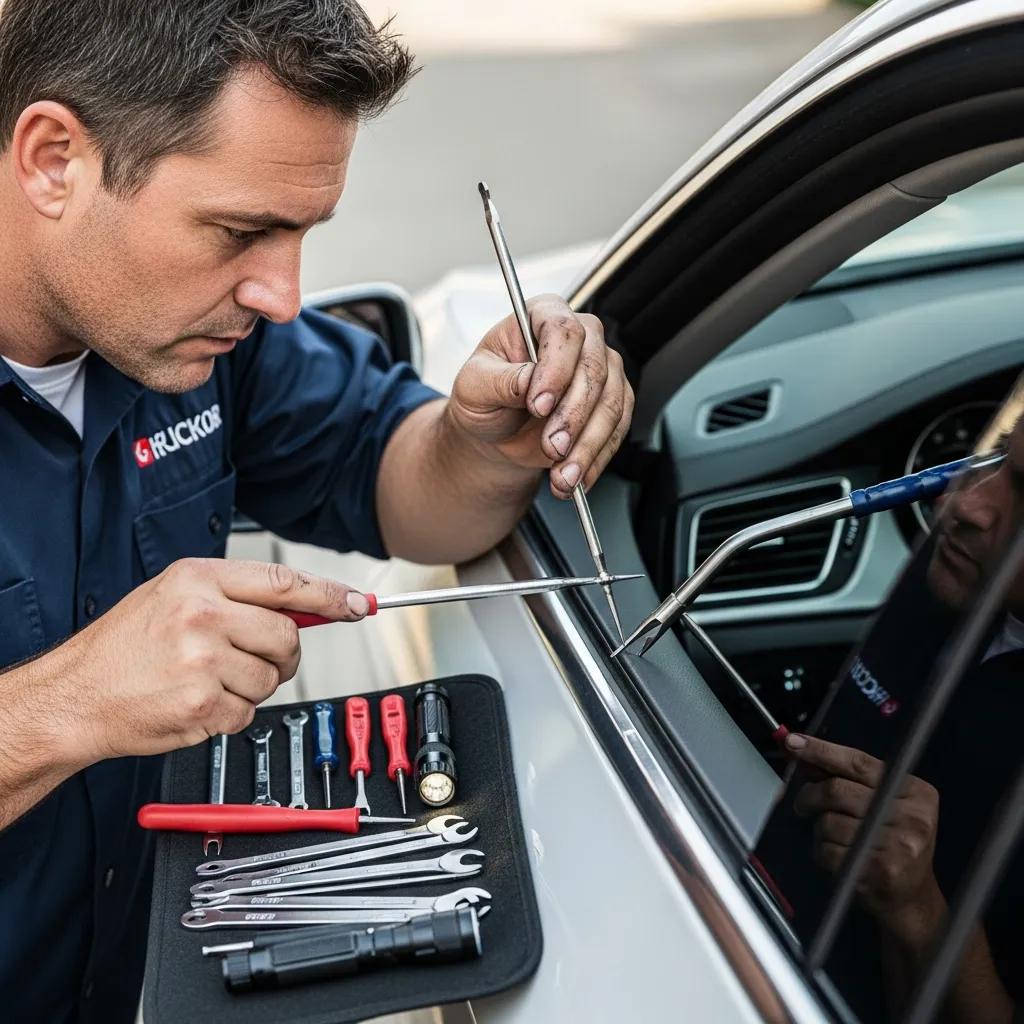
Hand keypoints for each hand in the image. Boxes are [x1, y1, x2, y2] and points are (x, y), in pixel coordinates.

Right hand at [48, 559, 368, 762]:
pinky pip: (249, 711)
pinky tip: (199, 702)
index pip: (285, 581)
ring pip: (272, 678)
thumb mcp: (175, 596)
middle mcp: (202, 614)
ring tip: (211, 680)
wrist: (75, 695)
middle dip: (285, 654)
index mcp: (198, 578)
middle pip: (287, 635)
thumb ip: (239, 596)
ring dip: (253, 686)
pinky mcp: (201, 704)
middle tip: (258, 659)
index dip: (329, 595)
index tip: (357, 604)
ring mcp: (202, 660)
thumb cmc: (125, 646)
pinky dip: (232, 714)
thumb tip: (308, 607)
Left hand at [447, 294, 633, 497]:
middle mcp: (580, 338)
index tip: (538, 405)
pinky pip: (616, 431)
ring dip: (587, 445)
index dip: (555, 368)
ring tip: (562, 474)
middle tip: (551, 447)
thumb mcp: (473, 387)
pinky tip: (575, 476)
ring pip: (611, 404)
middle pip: (594, 368)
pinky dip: (597, 459)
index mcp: (541, 316)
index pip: (563, 331)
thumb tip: (528, 380)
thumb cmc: (483, 399)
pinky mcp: (613, 403)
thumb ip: (499, 380)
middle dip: (573, 416)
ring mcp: (602, 370)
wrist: (496, 433)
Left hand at [787, 733, 942, 929]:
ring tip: (832, 838)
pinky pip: (829, 851)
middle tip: (802, 804)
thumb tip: (802, 753)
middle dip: (809, 795)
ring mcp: (899, 845)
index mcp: (915, 791)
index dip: (822, 751)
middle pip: (837, 790)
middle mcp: (913, 816)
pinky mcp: (880, 871)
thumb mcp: (880, 804)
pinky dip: (822, 852)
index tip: (794, 743)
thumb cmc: (891, 843)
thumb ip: (846, 777)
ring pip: (829, 822)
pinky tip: (838, 857)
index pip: (859, 762)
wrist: (912, 898)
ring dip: (819, 830)